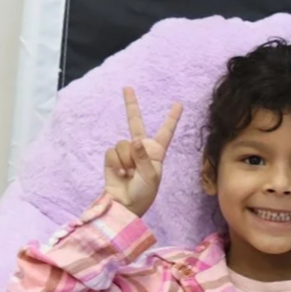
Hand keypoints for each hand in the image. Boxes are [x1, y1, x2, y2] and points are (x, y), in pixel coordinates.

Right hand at [103, 87, 182, 216]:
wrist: (125, 204)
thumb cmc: (143, 193)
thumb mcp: (151, 176)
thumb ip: (143, 157)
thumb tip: (134, 140)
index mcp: (156, 152)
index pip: (166, 132)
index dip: (172, 118)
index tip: (178, 104)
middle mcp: (141, 149)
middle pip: (135, 122)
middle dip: (131, 105)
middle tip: (127, 88)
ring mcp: (126, 152)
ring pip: (124, 143)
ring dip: (126, 160)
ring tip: (129, 173)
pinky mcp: (112, 157)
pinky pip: (113, 151)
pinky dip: (116, 163)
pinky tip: (120, 174)